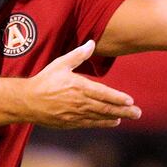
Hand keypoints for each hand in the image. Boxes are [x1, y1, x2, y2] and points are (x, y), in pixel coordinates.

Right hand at [24, 40, 141, 128]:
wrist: (28, 101)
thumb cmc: (45, 80)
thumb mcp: (60, 63)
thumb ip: (78, 55)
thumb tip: (92, 43)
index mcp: (79, 86)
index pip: (103, 94)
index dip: (118, 98)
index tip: (130, 100)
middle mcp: (79, 102)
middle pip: (106, 108)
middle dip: (124, 111)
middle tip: (138, 113)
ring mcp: (75, 114)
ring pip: (100, 117)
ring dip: (116, 117)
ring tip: (129, 117)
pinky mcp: (71, 123)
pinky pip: (91, 124)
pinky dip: (103, 123)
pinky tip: (113, 122)